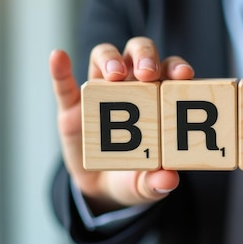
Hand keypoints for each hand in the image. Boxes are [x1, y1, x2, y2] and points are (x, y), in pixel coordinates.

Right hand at [49, 36, 194, 213]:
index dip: (177, 67)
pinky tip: (58, 57)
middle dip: (145, 58)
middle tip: (147, 73)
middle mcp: (131, 85)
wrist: (100, 189)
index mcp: (158, 96)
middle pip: (139, 54)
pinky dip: (60, 68)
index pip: (171, 71)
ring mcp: (100, 91)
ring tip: (114, 73)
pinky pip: (64, 83)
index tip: (183, 75)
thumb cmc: (134, 175)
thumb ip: (157, 183)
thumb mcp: (147, 185)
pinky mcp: (71, 106)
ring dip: (110, 59)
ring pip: (105, 57)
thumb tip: (168, 181)